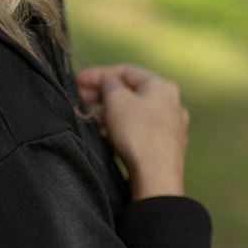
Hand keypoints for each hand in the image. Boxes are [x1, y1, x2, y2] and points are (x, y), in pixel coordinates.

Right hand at [74, 63, 188, 199]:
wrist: (156, 176)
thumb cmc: (137, 132)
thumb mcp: (115, 99)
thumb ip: (108, 84)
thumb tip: (109, 84)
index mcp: (162, 86)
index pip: (125, 71)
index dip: (97, 73)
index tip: (76, 80)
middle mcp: (171, 104)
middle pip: (130, 92)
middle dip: (103, 94)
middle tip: (79, 98)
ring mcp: (170, 128)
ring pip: (134, 113)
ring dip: (110, 113)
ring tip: (89, 118)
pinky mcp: (165, 148)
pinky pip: (138, 132)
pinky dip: (120, 129)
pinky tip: (105, 136)